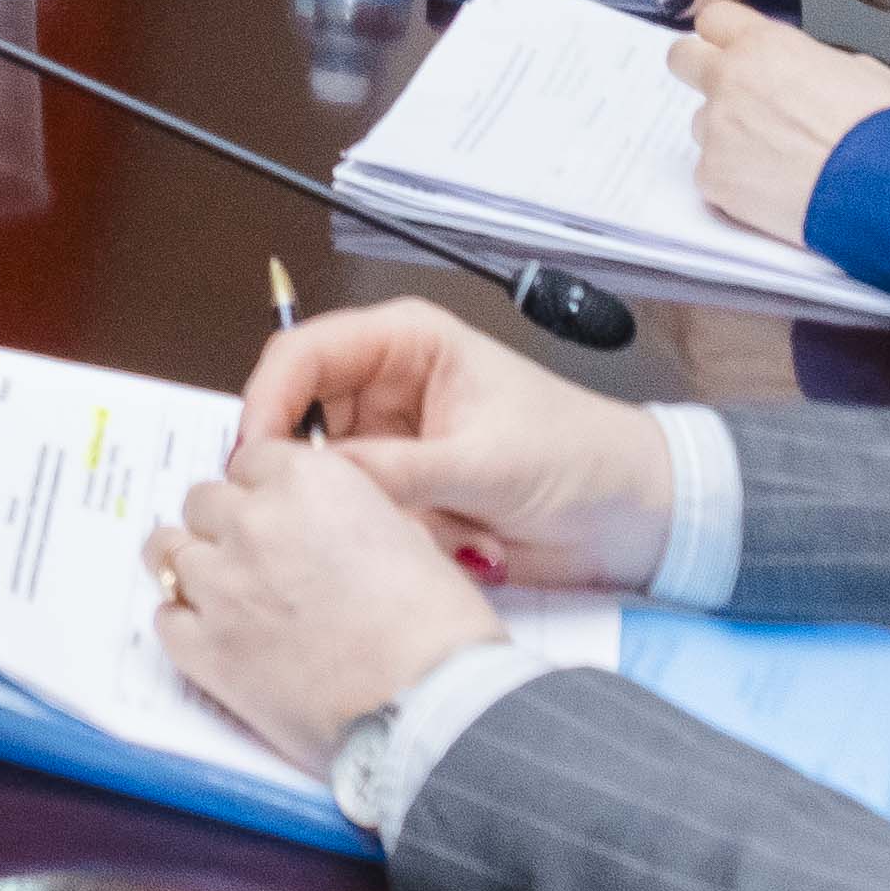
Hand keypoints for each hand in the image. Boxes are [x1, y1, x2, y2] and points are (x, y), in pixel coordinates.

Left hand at [145, 439, 510, 772]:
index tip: (274, 513)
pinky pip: (166, 618)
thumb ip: (354, 516)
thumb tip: (335, 525)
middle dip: (224, 525)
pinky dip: (184, 624)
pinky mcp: (204, 647)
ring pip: (167, 551)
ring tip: (221, 594)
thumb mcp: (412, 540)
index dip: (262, 489)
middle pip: (203, 501)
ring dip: (192, 567)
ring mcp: (221, 584)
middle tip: (253, 561)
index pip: (252, 461)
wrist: (431, 709)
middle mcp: (253, 521)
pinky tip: (214, 639)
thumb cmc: (442, 630)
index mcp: (308, 482)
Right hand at [232, 299, 684, 594]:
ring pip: (317, 463)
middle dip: (284, 456)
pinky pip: (350, 503)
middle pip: (296, 407)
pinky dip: (352, 526)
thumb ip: (396, 471)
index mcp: (404, 343)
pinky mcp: (399, 487)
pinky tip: (359, 547)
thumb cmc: (577, 460)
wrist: (638, 517)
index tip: (250, 456)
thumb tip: (313, 481)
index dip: (267, 400)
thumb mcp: (485, 462)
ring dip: (321, 498)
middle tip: (269, 506)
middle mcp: (385, 383)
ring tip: (323, 531)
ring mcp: (389, 437)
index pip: (304, 354)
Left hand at [673, 6, 889, 242]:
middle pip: (682, 58)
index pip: (714, 17)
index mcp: (765, 45)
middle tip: (737, 93)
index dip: (726, 33)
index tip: (733, 46)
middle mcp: (729, 80)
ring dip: (728, 132)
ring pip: (702, 122)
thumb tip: (810, 68)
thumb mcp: (866, 72)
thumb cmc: (889, 132)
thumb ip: (817, 61)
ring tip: (779, 154)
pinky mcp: (713, 177)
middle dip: (703, 70)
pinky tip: (777, 185)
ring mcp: (716, 130)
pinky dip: (737, 177)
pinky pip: (712, 170)